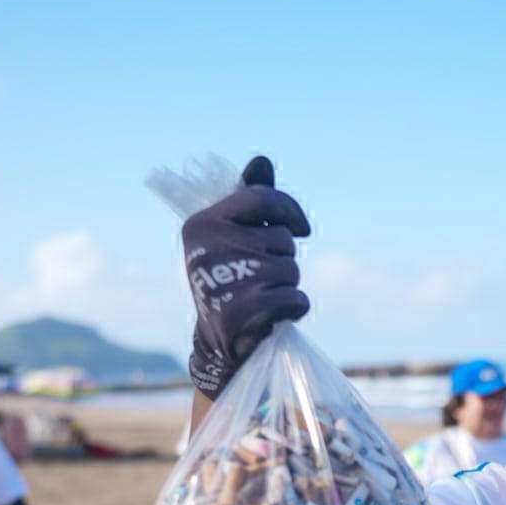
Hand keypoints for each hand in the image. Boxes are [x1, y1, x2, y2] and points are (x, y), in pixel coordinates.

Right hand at [182, 156, 310, 399]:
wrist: (216, 343)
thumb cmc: (230, 282)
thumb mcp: (232, 238)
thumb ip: (249, 201)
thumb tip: (261, 161)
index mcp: (204, 223)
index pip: (260, 198)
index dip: (289, 210)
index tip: (301, 229)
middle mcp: (211, 246)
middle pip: (281, 239)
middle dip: (283, 259)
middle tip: (262, 278)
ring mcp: (227, 279)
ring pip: (291, 269)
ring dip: (288, 285)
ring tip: (265, 297)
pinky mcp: (244, 311)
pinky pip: (296, 298)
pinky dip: (295, 308)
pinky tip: (277, 315)